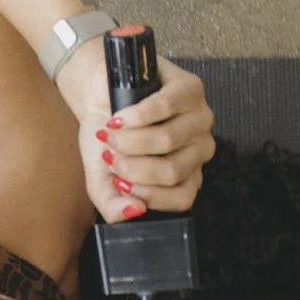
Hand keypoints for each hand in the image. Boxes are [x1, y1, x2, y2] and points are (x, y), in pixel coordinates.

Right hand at [69, 53, 214, 220]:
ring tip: (111, 132)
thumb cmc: (107, 136)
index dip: (144, 193)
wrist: (99, 95)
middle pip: (171, 171)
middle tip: (110, 154)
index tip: (117, 180)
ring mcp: (200, 119)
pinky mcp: (190, 88)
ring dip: (128, 139)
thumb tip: (134, 211)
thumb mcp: (100, 177)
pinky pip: (163, 108)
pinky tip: (120, 117)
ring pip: (167, 140)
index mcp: (185, 176)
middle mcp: (199, 149)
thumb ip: (112, 204)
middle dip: (130, 165)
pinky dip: (133, 116)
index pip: (180, 198)